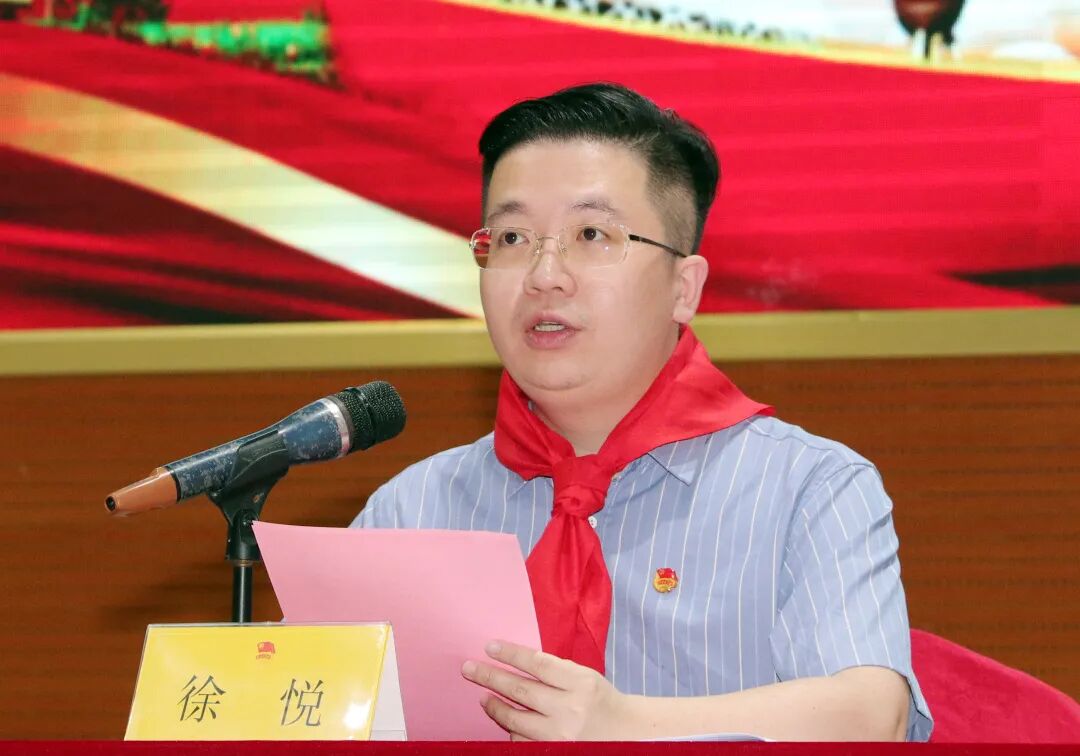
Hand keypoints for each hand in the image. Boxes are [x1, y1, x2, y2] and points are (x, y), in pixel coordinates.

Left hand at [461, 640, 634, 740]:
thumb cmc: (601, 700)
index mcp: (580, 682)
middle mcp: (570, 709)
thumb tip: (515, 662)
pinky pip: (523, 742)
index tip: (490, 647)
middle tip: (469, 668)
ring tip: (483, 696)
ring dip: (495, 706)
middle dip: (491, 677)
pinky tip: (505, 721)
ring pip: (516, 719)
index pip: (537, 664)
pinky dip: (511, 731)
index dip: (511, 654)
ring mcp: (561, 735)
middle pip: (520, 690)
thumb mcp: (584, 676)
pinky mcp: (555, 752)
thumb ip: (555, 671)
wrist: (626, 734)